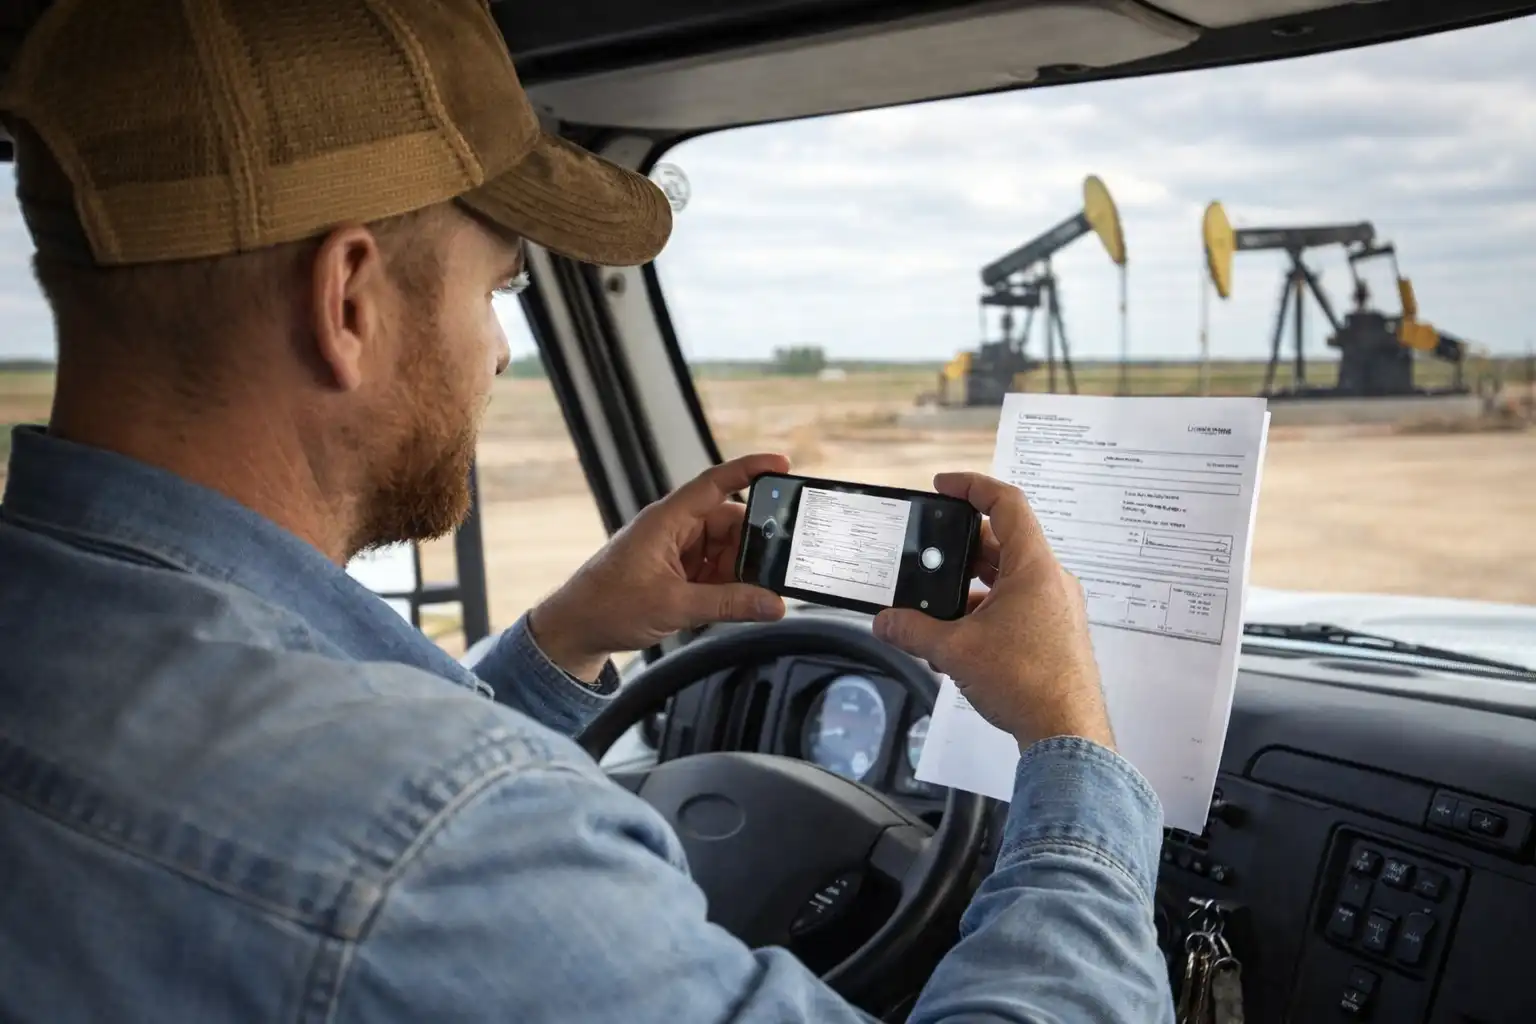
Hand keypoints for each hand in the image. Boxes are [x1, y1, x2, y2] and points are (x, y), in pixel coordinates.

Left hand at [528, 453, 789, 680]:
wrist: (574, 630)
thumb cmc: (607, 605)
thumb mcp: (674, 606)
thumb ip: (728, 604)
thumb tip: (772, 603)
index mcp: (668, 520)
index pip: (716, 483)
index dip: (750, 470)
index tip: (782, 465)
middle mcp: (674, 529)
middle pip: (729, 523)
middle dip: (753, 545)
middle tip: (776, 567)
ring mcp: (675, 551)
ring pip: (724, 550)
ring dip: (739, 571)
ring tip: (752, 595)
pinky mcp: (676, 573)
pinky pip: (713, 570)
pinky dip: (727, 585)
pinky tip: (734, 603)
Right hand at [871, 472, 1113, 750]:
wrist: (1067, 734)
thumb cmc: (1027, 683)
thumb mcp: (956, 650)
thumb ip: (914, 630)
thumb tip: (886, 622)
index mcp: (1034, 567)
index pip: (1007, 503)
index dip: (973, 486)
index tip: (943, 485)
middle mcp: (1051, 581)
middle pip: (1003, 543)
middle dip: (961, 548)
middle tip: (929, 554)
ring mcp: (1056, 609)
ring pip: (1008, 579)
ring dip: (972, 585)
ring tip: (937, 606)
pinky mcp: (1055, 635)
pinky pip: (1017, 606)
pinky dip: (987, 610)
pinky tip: (959, 639)